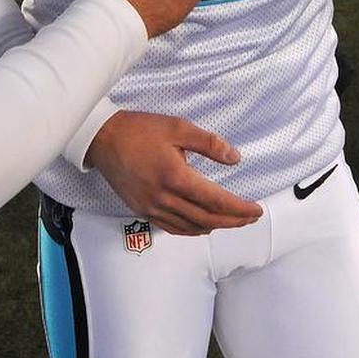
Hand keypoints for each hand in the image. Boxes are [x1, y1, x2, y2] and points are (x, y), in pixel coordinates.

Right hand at [86, 110, 262, 235]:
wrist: (102, 138)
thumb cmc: (139, 129)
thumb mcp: (177, 126)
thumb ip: (208, 143)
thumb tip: (235, 158)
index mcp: (176, 177)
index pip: (216, 201)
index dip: (240, 209)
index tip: (256, 209)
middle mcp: (164, 198)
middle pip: (207, 220)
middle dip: (234, 221)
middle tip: (250, 217)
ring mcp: (152, 207)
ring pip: (192, 228)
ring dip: (216, 227)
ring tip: (232, 221)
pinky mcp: (142, 210)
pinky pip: (173, 228)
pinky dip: (193, 230)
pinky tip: (202, 226)